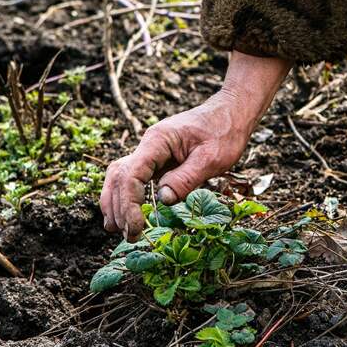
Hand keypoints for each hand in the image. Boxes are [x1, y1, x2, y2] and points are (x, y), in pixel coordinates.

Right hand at [100, 52, 291, 241]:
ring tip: (118, 229)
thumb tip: (163, 200)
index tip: (137, 226)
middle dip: (119, 207)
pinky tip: (125, 214)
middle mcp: (148, 144)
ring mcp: (150, 151)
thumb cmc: (225, 132)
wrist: (231, 112)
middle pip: (119, 176)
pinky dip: (125, 196)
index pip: (131, 174)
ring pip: (119, 176)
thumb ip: (186, 179)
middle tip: (128, 235)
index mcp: (158, 141)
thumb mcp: (212, 158)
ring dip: (115, 202)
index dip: (129, 203)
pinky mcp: (156, 158)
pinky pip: (132, 177)